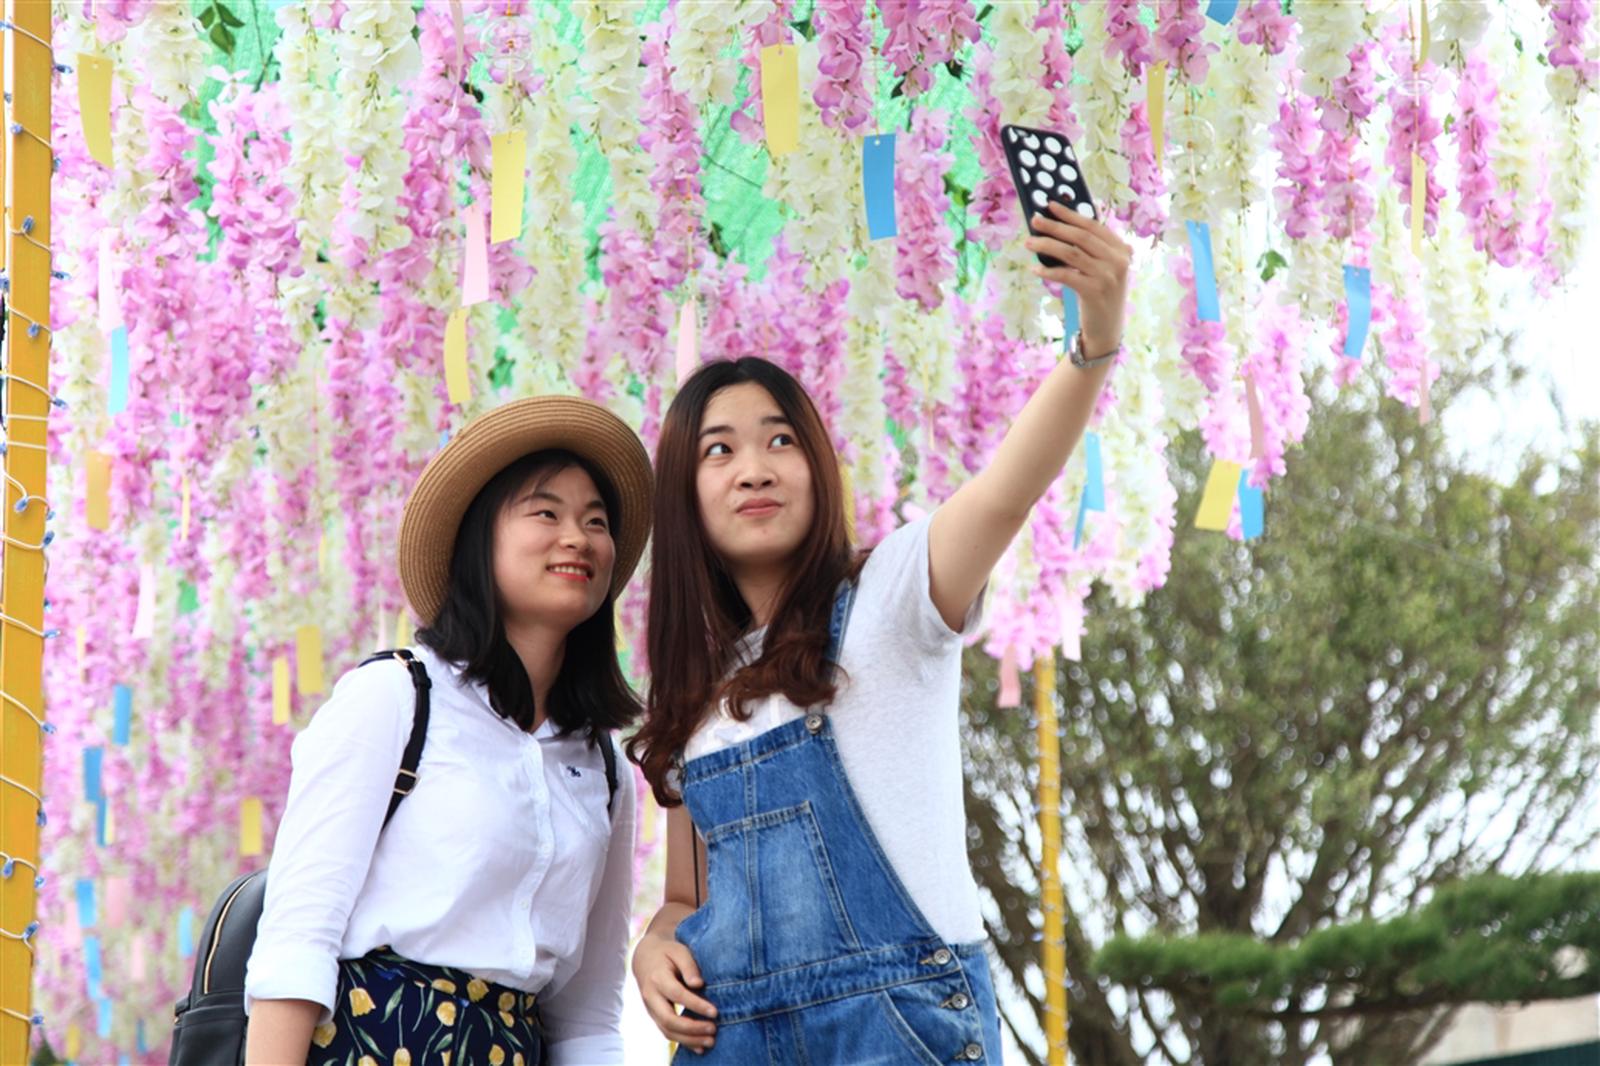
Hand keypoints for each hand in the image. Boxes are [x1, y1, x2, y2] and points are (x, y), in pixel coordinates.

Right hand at [632, 930, 718, 1053]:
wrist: (645, 958)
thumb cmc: (668, 953)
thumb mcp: (679, 951)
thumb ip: (689, 966)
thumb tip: (699, 984)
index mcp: (658, 977)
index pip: (677, 994)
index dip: (696, 1005)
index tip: (715, 1012)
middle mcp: (651, 996)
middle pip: (669, 1019)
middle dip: (692, 1028)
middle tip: (713, 1029)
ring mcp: (651, 1009)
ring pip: (667, 1030)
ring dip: (689, 1039)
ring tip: (710, 1041)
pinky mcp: (655, 1016)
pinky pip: (667, 1032)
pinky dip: (683, 1041)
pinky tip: (700, 1046)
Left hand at [1025, 202, 1131, 356]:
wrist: (1107, 329)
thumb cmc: (1099, 296)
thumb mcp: (1101, 269)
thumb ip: (1089, 250)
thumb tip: (1057, 228)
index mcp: (1120, 249)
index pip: (1092, 226)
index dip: (1070, 214)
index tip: (1050, 206)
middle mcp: (1118, 260)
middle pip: (1080, 237)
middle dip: (1055, 226)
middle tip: (1035, 221)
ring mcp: (1108, 276)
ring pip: (1071, 253)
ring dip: (1047, 246)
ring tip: (1029, 243)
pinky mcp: (1095, 291)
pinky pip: (1067, 275)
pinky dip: (1049, 272)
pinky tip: (1035, 270)